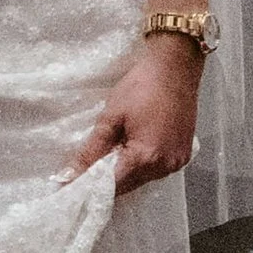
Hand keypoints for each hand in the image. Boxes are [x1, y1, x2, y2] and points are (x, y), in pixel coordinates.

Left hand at [69, 37, 203, 194]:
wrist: (176, 67)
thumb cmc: (141, 86)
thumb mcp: (111, 117)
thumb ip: (91, 150)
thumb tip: (68, 175)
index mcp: (145, 158)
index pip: (112, 186)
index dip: (91, 186)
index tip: (72, 185)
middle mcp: (164, 167)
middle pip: (128, 185)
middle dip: (107, 181)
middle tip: (87, 170)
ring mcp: (177, 163)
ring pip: (143, 179)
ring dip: (125, 173)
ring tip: (108, 158)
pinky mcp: (184, 155)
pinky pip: (157, 170)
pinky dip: (142, 166)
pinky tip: (131, 151)